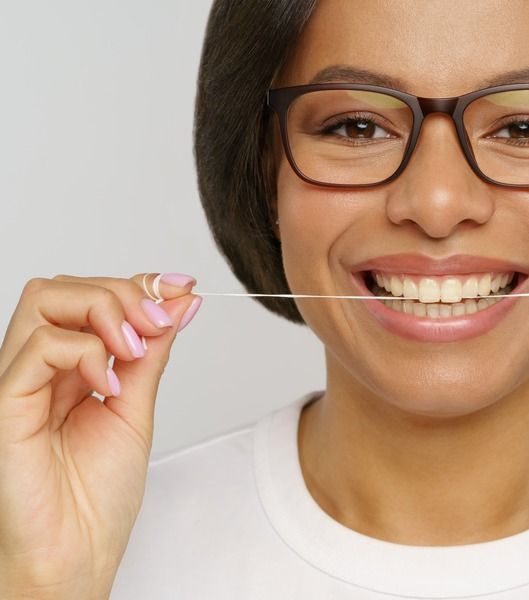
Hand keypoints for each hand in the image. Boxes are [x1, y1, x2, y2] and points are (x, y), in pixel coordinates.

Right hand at [0, 273, 200, 598]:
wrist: (76, 556)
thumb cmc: (97, 497)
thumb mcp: (138, 408)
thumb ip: (152, 354)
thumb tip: (180, 301)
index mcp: (70, 366)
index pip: (91, 294)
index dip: (137, 284)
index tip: (183, 289)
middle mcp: (39, 367)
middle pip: (65, 286)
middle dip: (122, 292)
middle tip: (159, 325)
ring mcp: (18, 382)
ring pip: (44, 300)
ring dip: (104, 310)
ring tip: (135, 351)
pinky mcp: (4, 406)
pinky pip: (36, 349)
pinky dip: (85, 353)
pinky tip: (108, 386)